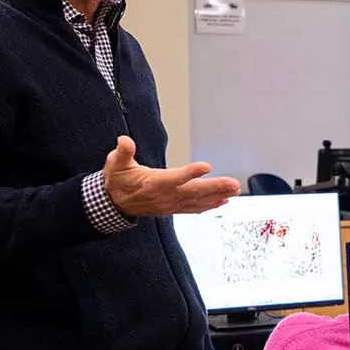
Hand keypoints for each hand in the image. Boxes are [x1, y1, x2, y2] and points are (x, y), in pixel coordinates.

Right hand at [104, 136, 240, 216]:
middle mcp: (164, 196)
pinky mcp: (173, 208)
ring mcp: (170, 203)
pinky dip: (209, 205)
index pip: (174, 178)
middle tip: (234, 183)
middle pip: (193, 191)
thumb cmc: (117, 180)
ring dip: (218, 195)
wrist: (114, 204)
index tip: (206, 166)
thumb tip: (124, 140)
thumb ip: (122, 152)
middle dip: (215, 187)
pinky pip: (194, 208)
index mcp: (152, 183)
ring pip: (197, 201)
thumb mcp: (115, 163)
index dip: (190, 173)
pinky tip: (223, 201)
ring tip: (235, 190)